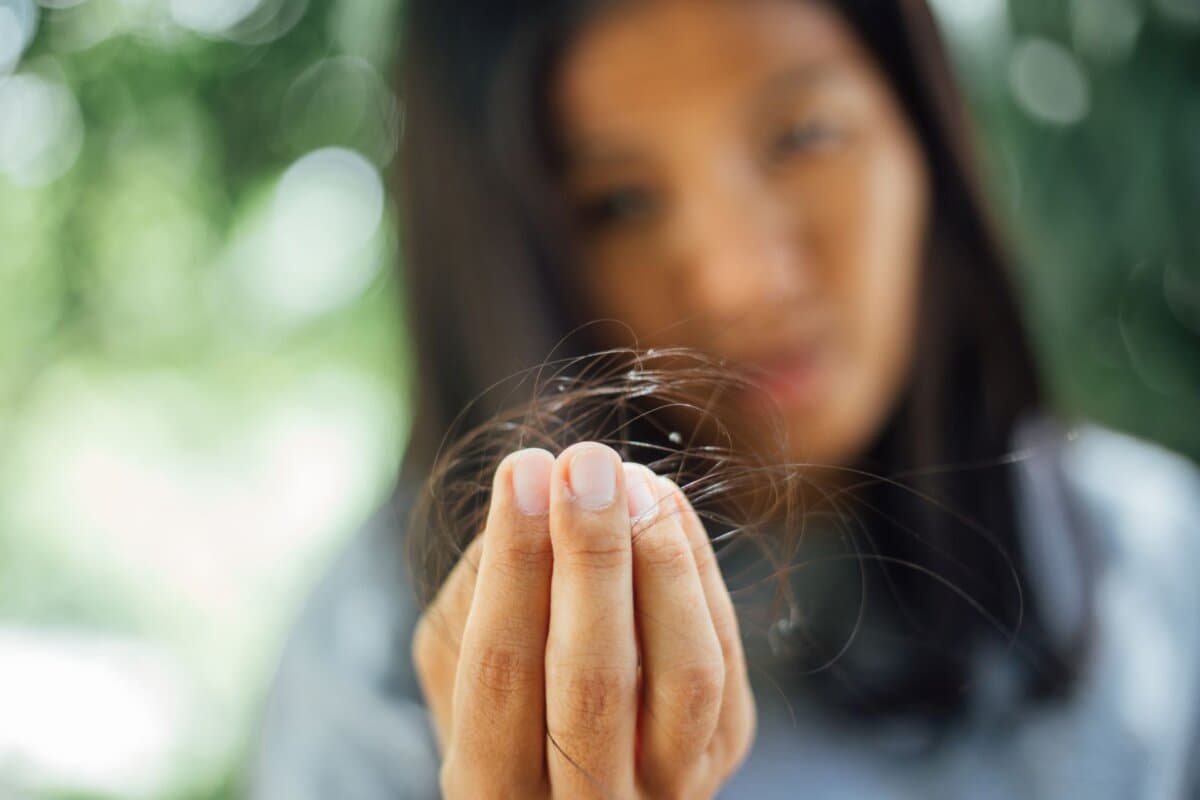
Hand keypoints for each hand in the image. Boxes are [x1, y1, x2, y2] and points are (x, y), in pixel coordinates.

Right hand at [412, 442, 755, 797]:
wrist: (572, 780)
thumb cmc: (498, 708)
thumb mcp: (455, 673)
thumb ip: (476, 600)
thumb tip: (537, 506)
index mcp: (493, 792)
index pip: (502, 673)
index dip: (514, 564)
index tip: (522, 469)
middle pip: (594, 680)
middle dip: (591, 557)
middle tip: (585, 462)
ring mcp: (669, 787)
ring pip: (684, 674)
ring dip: (659, 560)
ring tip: (631, 478)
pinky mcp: (725, 750)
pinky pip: (725, 655)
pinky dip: (696, 571)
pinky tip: (664, 503)